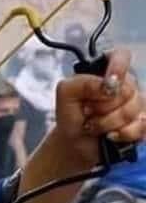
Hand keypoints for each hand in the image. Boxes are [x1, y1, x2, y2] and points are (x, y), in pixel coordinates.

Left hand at [53, 49, 144, 166]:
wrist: (73, 146)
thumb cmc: (70, 118)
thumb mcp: (65, 95)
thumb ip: (81, 82)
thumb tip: (106, 85)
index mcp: (106, 71)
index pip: (121, 56)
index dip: (117, 69)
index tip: (107, 86)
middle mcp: (124, 85)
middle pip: (128, 89)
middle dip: (103, 107)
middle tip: (87, 113)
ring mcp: (135, 104)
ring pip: (133, 109)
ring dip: (108, 123)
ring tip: (93, 126)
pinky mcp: (141, 123)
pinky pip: (142, 125)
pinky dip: (123, 134)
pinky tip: (109, 136)